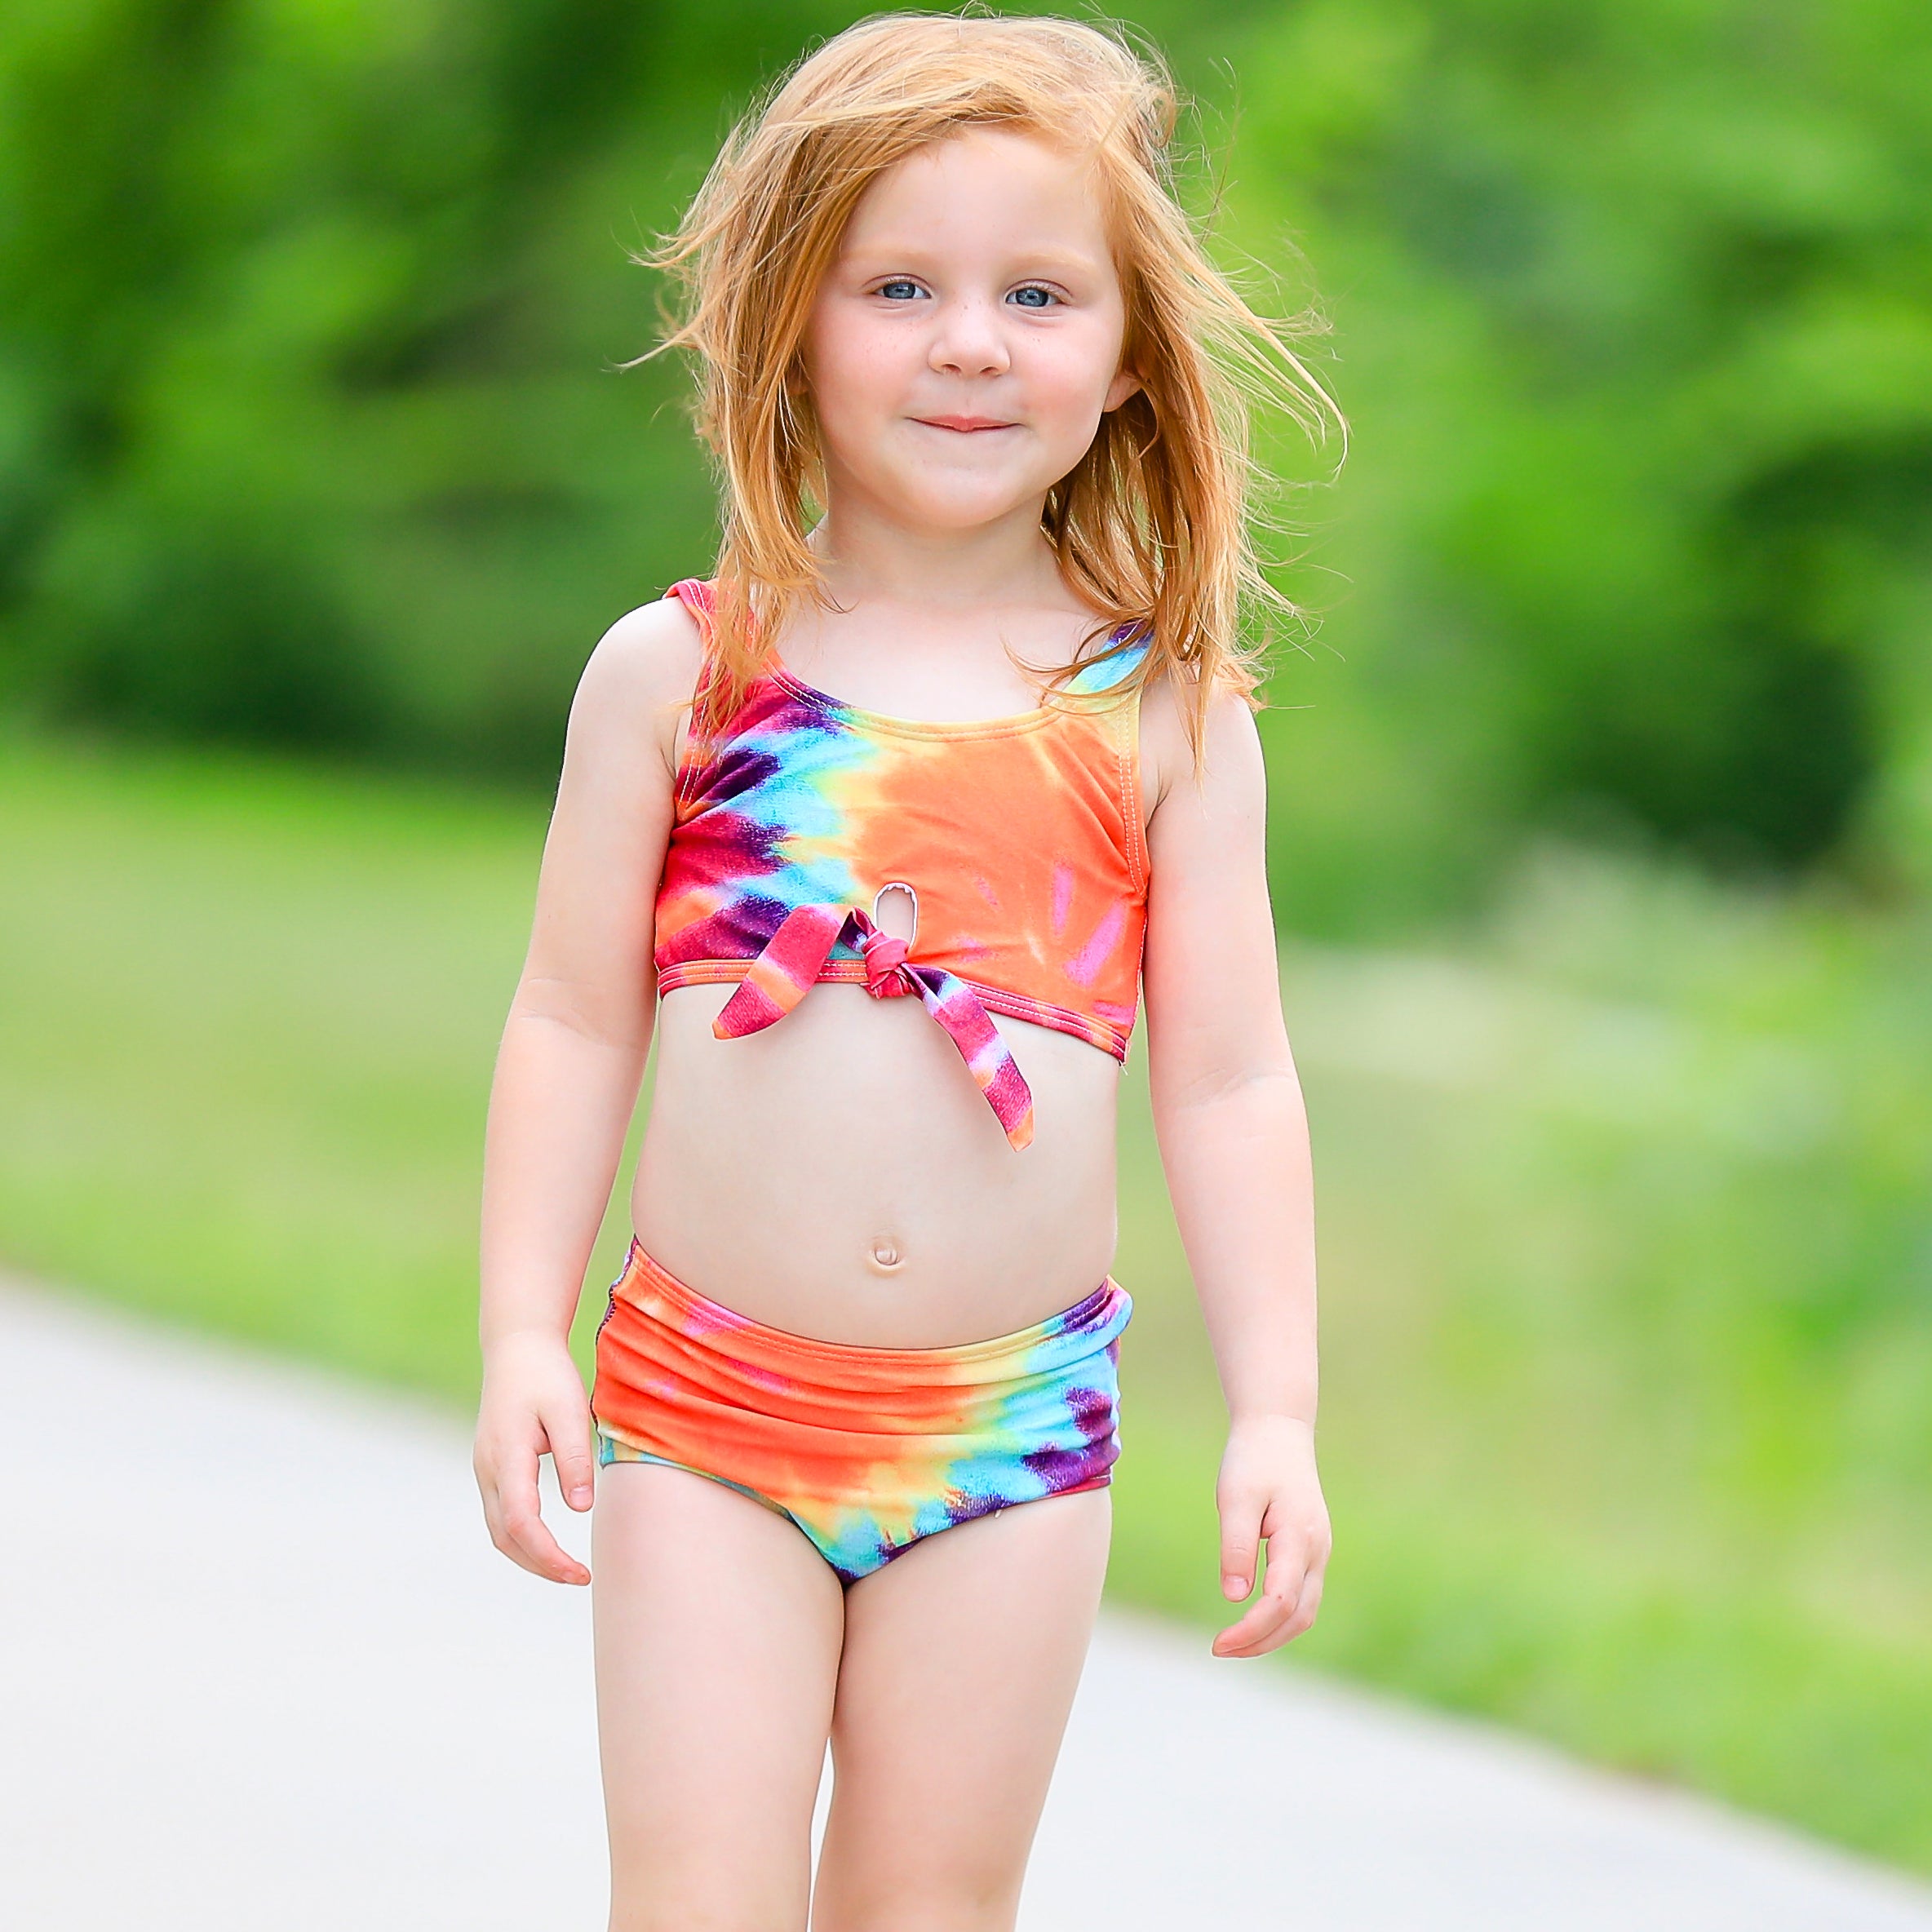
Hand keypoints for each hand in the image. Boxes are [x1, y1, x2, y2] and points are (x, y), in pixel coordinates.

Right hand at [473, 1330, 596, 1584]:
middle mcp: (488, 1469)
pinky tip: (549, 1542)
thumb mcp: (569, 1409)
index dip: (549, 1555)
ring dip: (529, 1556)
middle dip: (540, 1565)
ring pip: (499, 1531)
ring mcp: (485, 1469)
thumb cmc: (546, 1374)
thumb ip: (574, 1458)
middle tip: (580, 1578)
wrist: (516, 1346)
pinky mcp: (491, 1467)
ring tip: (568, 1569)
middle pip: (505, 1537)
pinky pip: (501, 1515)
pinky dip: (523, 1538)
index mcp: (506, 1457)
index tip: (580, 1572)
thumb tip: (580, 1509)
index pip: (522, 1523)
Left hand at [1210, 1413, 1329, 1657]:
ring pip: (1305, 1611)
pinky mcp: (1312, 1551)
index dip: (1251, 1630)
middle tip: (1220, 1649)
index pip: (1280, 1602)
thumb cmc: (1253, 1461)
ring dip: (1272, 1635)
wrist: (1278, 1431)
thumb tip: (1235, 1598)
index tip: (1218, 1644)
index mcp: (1300, 1538)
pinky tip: (1252, 1620)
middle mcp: (1317, 1551)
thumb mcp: (1236, 1497)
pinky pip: (1302, 1596)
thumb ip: (1237, 1547)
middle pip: (1298, 1617)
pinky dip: (1280, 1618)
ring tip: (1233, 1644)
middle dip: (1261, 1642)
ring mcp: (1319, 1552)